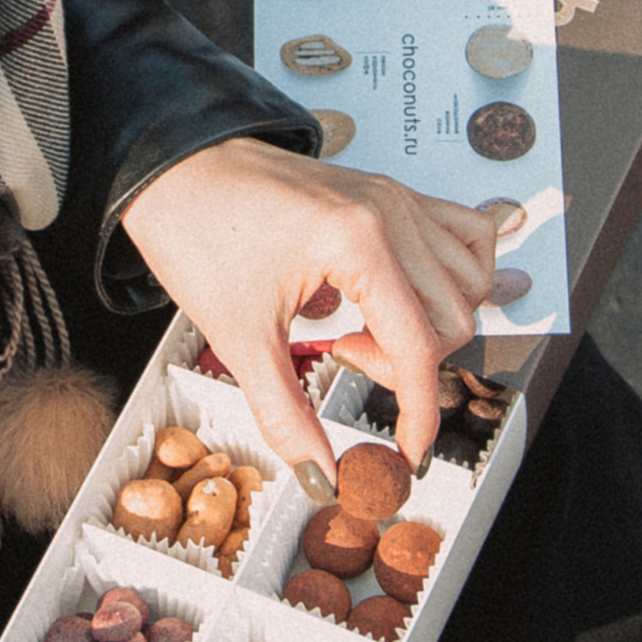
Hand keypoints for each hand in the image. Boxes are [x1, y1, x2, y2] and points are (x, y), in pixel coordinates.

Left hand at [118, 134, 513, 477]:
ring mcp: (395, 197)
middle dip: (411, 362)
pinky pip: (463, 233)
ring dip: (433, 321)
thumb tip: (319, 470)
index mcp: (358, 241)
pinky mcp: (389, 192)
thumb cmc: (196, 228)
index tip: (407, 451)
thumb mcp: (239, 335)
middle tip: (345, 357)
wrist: (172, 170)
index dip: (417, 412)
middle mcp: (389, 212)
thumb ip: (285, 413)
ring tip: (366, 326)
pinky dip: (449, 275)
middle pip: (454, 316)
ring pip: (469, 277)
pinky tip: (399, 294)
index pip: (419, 346)